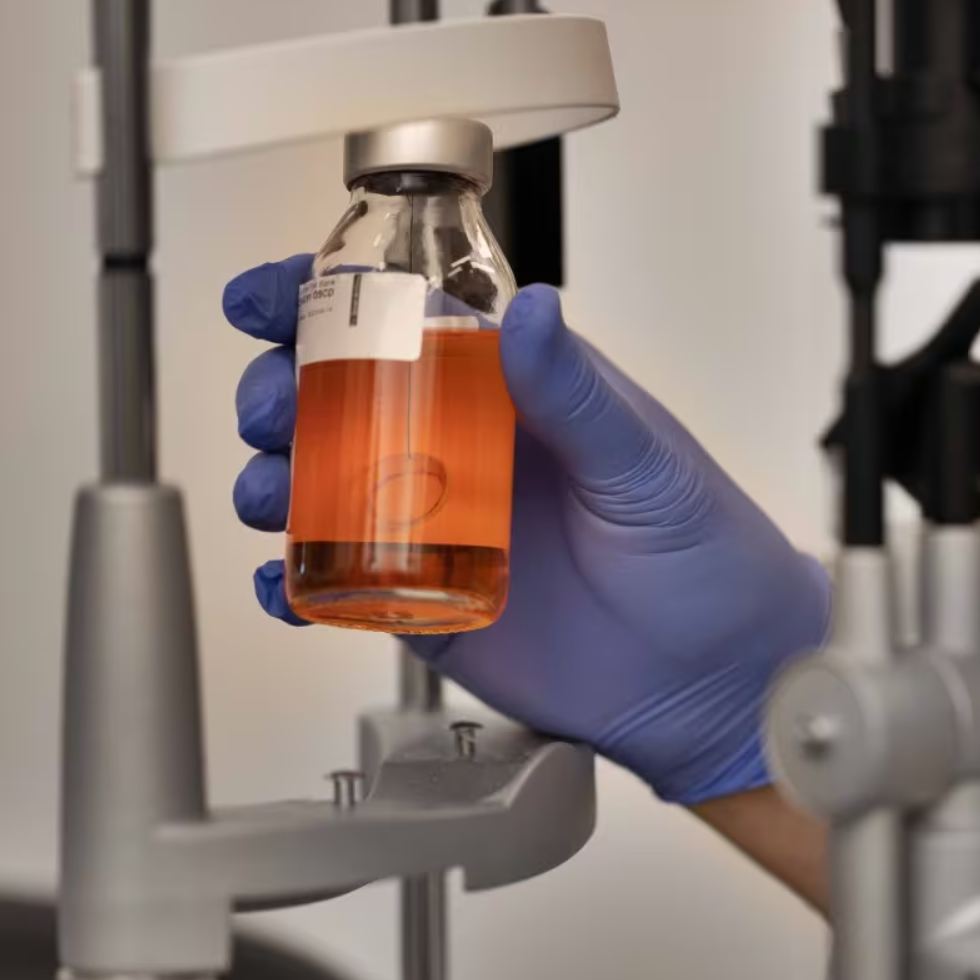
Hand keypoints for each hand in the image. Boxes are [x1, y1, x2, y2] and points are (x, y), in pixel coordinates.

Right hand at [224, 256, 830, 805]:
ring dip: (273, 482)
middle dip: (279, 391)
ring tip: (272, 494)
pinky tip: (281, 581)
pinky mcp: (424, 608)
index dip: (323, 304)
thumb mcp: (645, 465)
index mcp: (511, 392)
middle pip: (337, 401)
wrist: (714, 681)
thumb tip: (530, 310)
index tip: (264, 298)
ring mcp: (436, 529)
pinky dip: (295, 583)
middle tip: (273, 408)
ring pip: (321, 490)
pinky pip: (339, 587)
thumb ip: (577, 394)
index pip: (402, 324)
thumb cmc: (703, 557)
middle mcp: (461, 451)